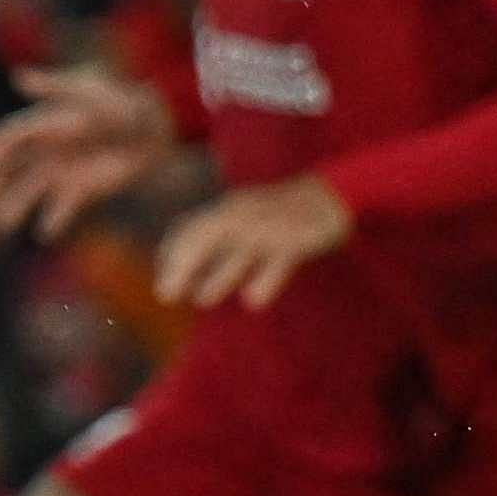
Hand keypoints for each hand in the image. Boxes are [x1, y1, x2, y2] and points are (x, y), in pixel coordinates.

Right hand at [0, 66, 176, 239]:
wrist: (152, 128)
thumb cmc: (121, 103)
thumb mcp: (90, 90)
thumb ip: (56, 86)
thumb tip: (20, 77)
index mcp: (42, 123)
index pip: (12, 137)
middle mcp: (44, 150)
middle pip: (11, 169)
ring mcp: (60, 172)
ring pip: (29, 192)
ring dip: (15, 207)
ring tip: (2, 223)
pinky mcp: (80, 190)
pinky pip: (61, 209)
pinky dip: (53, 221)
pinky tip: (46, 233)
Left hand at [154, 175, 354, 308]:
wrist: (332, 193)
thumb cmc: (287, 212)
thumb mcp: (249, 214)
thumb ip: (224, 236)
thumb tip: (194, 268)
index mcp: (229, 208)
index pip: (189, 228)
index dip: (171, 253)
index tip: (163, 278)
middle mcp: (243, 214)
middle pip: (204, 236)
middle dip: (182, 266)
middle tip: (166, 295)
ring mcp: (270, 227)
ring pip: (238, 251)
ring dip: (219, 276)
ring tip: (202, 300)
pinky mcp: (296, 240)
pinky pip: (276, 261)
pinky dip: (265, 281)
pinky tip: (253, 302)